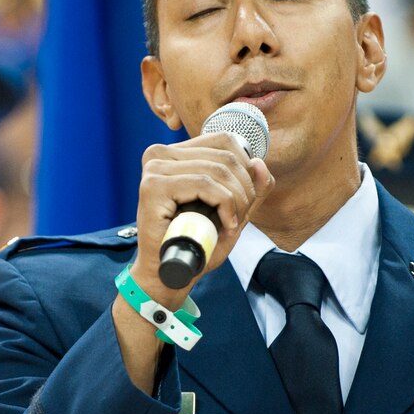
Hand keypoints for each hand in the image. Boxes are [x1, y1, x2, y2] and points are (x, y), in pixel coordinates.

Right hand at [128, 131, 273, 308]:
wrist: (172, 274)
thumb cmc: (197, 243)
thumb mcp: (232, 212)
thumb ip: (250, 189)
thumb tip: (260, 164)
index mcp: (175, 154)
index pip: (223, 140)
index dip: (245, 168)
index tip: (243, 199)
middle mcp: (160, 155)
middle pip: (225, 155)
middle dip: (244, 189)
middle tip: (239, 217)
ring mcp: (154, 169)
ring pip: (217, 170)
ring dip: (236, 200)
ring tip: (232, 224)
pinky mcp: (153, 186)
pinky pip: (204, 184)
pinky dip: (224, 205)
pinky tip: (225, 224)